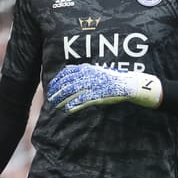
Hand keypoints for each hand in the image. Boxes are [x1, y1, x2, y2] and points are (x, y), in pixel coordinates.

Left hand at [45, 63, 161, 112]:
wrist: (127, 84)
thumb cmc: (112, 79)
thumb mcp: (96, 72)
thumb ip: (84, 74)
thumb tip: (71, 78)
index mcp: (87, 69)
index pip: (67, 72)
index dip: (57, 80)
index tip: (50, 86)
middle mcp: (88, 75)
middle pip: (67, 83)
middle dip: (57, 91)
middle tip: (50, 98)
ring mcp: (93, 85)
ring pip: (73, 92)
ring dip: (62, 99)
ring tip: (55, 105)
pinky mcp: (98, 94)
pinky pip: (83, 100)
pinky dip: (74, 104)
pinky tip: (68, 109)